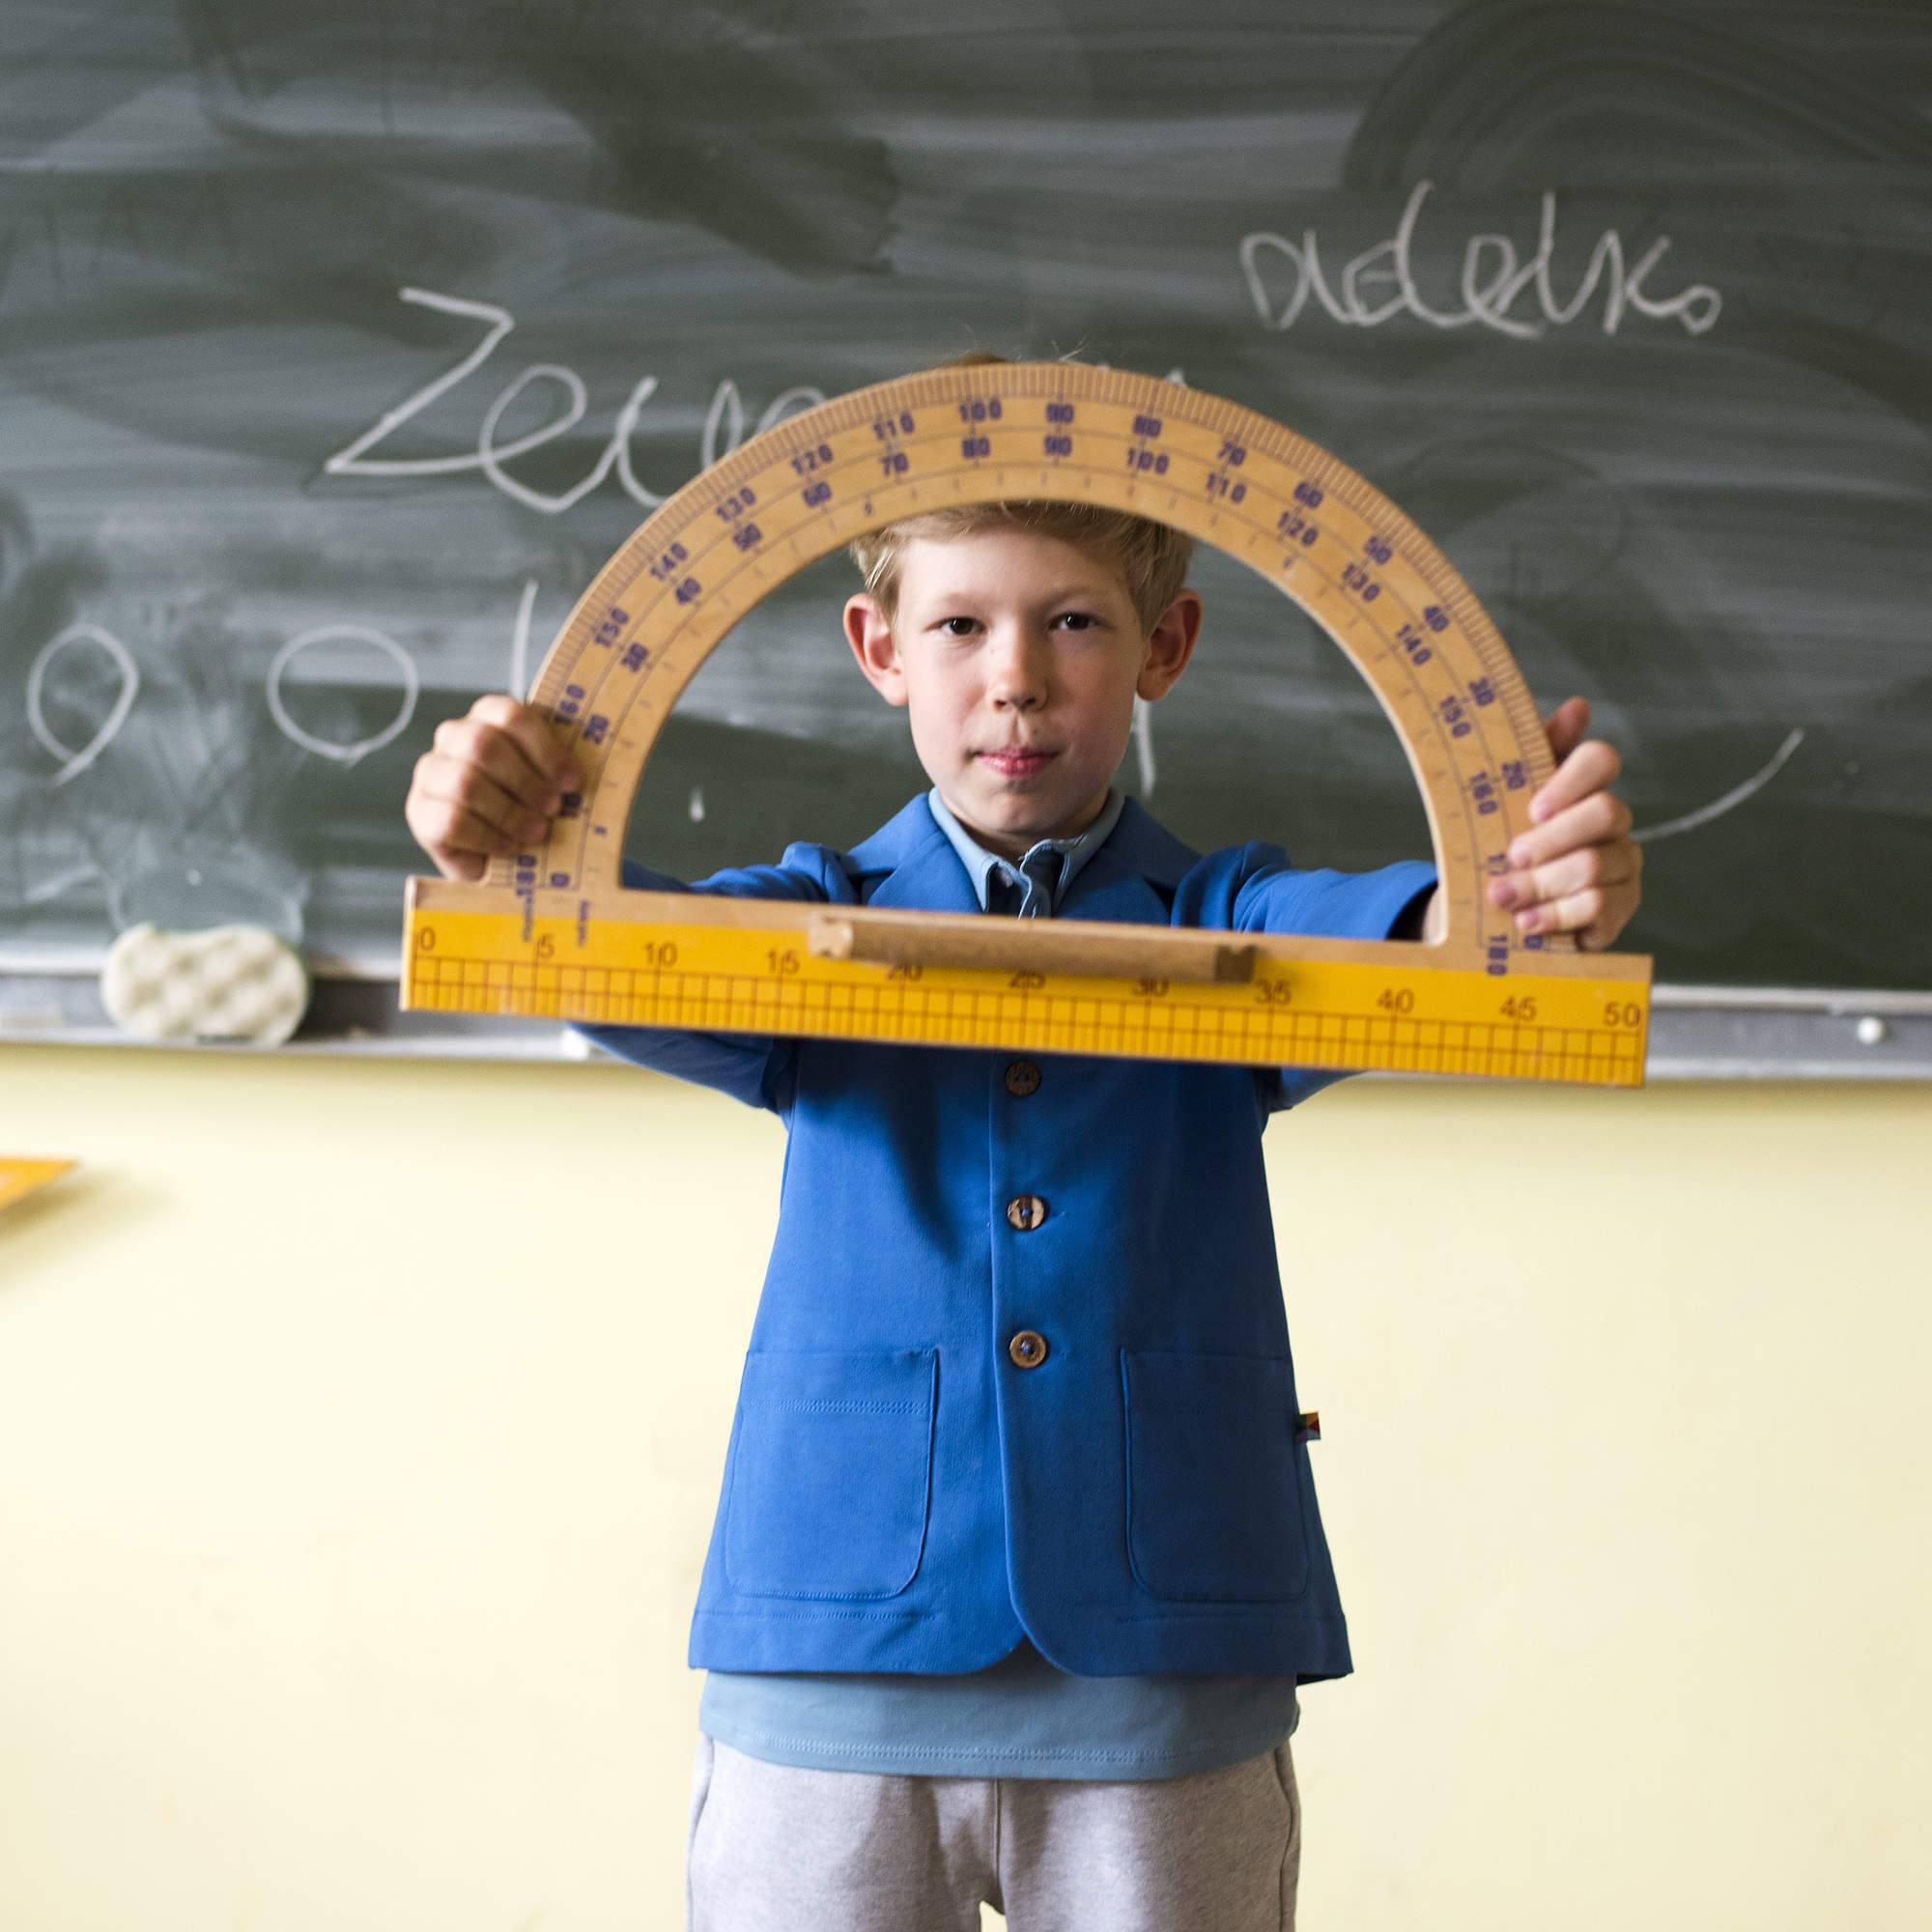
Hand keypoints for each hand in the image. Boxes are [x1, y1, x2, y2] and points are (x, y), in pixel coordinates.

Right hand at [404, 694, 583, 881]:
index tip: (572, 783)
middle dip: (526, 781)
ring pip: (465, 783)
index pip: (511, 715)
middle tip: (553, 809)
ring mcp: (431, 773)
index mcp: (488, 718)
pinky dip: (487, 836)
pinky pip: (452, 820)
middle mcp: (453, 738)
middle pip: (484, 744)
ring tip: (535, 833)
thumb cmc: (531, 811)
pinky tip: (508, 846)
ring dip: (509, 812)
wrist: (499, 858)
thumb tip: (580, 775)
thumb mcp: (550, 783)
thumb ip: (559, 770)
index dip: (545, 749)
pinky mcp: (420, 812)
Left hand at [1486, 696, 1641, 950]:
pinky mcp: (1619, 911)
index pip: (1600, 760)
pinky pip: (1599, 907)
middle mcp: (1614, 825)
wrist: (1501, 908)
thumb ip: (1535, 753)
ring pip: (1595, 866)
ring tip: (1504, 899)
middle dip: (1552, 839)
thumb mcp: (1508, 799)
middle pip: (1605, 813)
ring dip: (1542, 885)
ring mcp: (1623, 868)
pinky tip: (1528, 923)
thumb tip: (1577, 706)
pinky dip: (1557, 916)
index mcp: (1586, 789)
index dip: (1571, 781)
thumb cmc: (1509, 843)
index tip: (1533, 809)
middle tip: (1511, 858)